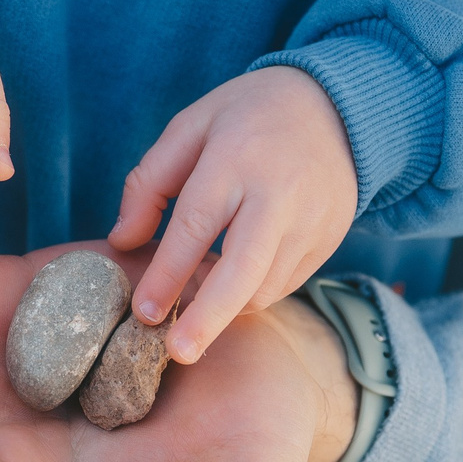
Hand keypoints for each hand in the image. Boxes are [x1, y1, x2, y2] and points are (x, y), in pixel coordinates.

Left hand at [108, 67, 358, 364]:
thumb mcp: (192, 126)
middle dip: (207, 318)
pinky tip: (228, 288)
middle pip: (242, 270)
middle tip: (177, 353)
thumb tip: (123, 241)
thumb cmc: (249, 116)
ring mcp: (311, 222)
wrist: (339, 108)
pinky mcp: (329, 241)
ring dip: (226, 309)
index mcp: (236, 158)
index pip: (196, 226)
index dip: (167, 273)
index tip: (145, 312)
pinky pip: (284, 284)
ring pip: (265, 287)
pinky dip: (252, 295)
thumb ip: (150, 182)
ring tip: (193, 311)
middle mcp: (279, 194)